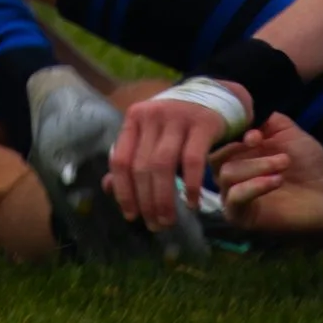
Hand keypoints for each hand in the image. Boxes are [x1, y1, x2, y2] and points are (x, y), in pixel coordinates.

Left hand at [105, 81, 248, 230]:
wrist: (214, 96)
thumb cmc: (177, 123)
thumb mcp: (151, 136)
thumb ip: (131, 159)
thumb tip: (107, 188)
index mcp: (134, 119)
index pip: (120, 160)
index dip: (123, 191)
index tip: (131, 215)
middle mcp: (152, 115)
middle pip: (142, 166)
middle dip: (146, 201)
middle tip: (154, 225)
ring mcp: (177, 117)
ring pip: (163, 165)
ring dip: (164, 199)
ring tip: (168, 220)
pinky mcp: (202, 124)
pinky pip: (192, 160)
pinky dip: (190, 186)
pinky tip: (191, 204)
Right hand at [215, 114, 322, 239]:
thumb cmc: (307, 162)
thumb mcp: (287, 131)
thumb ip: (266, 119)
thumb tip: (244, 114)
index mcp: (238, 151)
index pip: (218, 140)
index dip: (232, 134)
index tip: (256, 135)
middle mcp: (231, 171)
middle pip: (216, 157)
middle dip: (244, 151)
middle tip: (273, 150)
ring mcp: (233, 194)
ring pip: (226, 175)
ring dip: (256, 166)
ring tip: (283, 164)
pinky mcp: (240, 215)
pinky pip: (234, 198)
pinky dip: (253, 186)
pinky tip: (275, 181)